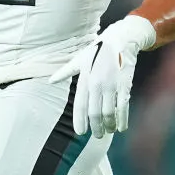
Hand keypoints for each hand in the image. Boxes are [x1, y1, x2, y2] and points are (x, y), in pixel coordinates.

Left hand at [49, 15, 155, 138]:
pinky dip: (122, 119)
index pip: (80, 105)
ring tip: (109, 131)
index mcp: (84, 78)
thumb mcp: (79, 59)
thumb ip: (65, 72)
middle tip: (97, 135)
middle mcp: (96, 83)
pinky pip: (123, 106)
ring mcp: (111, 84)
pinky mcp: (124, 84)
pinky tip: (121, 127)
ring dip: (109, 125)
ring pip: (109, 112)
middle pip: (95, 112)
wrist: (120, 39)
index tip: (80, 132)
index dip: (80, 120)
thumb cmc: (97, 50)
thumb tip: (50, 80)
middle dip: (96, 127)